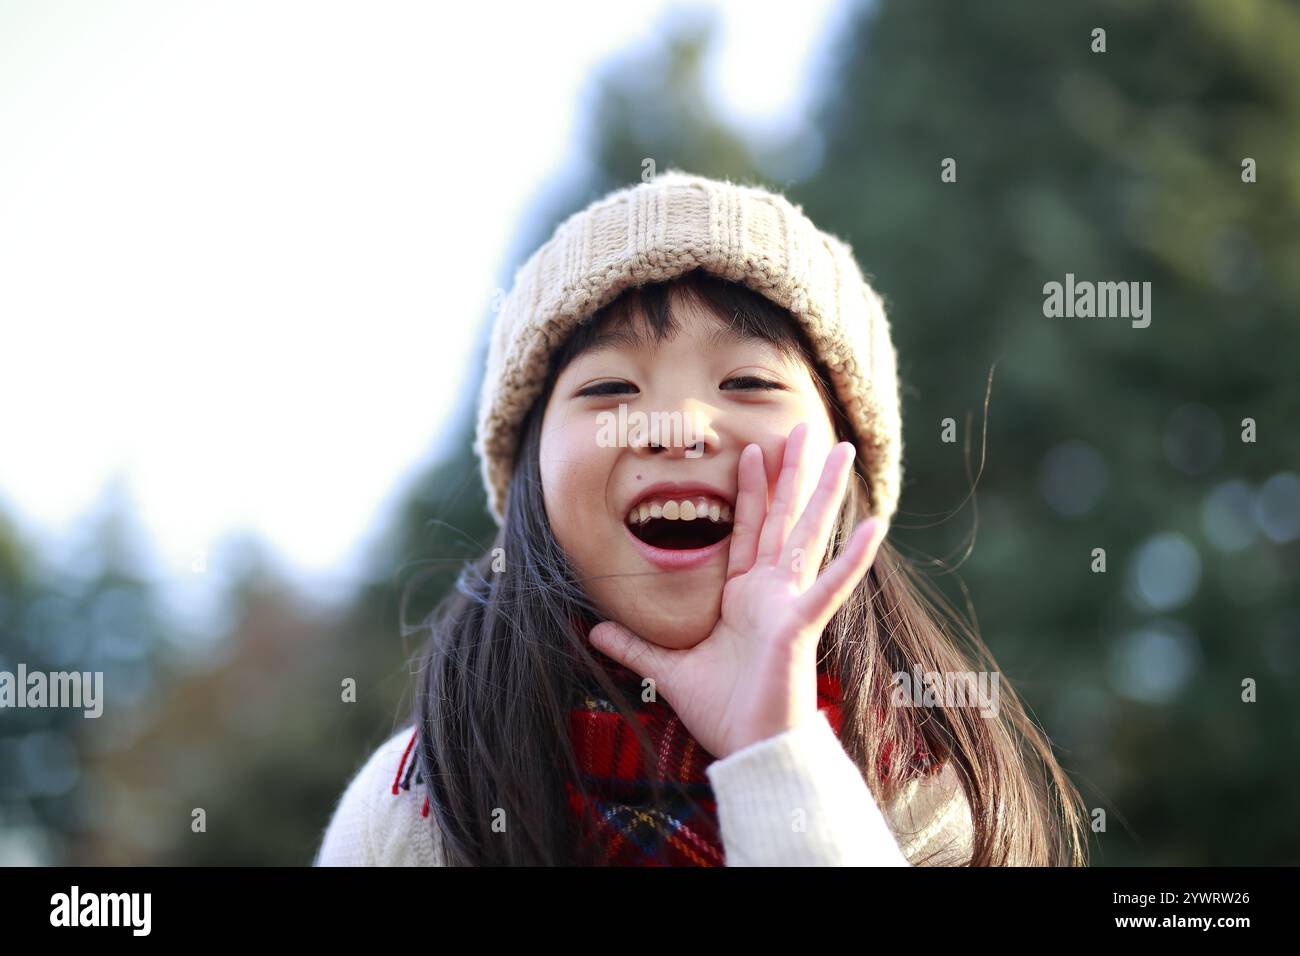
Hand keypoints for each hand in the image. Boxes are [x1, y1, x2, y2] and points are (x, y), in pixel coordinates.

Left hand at [588, 422, 887, 758]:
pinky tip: (875, 526)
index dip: (753, 489)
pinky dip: (853, 558)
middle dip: (795, 473)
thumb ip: (634, 645)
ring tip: (843, 452)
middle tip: (807, 428)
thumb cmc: (721, 712)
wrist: (748, 749)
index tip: (753, 450)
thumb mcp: (667, 669)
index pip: (750, 529)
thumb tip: (594, 627)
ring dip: (826, 494)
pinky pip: (830, 586)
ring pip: (809, 535)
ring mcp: (789, 604)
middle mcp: (771, 592)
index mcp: (744, 596)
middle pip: (784, 518)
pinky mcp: (800, 624)